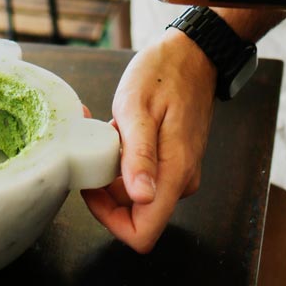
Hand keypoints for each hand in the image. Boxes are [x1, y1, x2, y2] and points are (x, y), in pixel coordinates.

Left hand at [81, 30, 216, 251]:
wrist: (193, 52)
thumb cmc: (164, 72)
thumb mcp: (138, 108)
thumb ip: (139, 155)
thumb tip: (141, 198)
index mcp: (175, 172)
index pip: (143, 232)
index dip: (109, 219)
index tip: (92, 187)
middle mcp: (182, 179)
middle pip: (135, 214)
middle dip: (106, 188)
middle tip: (93, 146)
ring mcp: (181, 170)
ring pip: (136, 193)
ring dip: (113, 169)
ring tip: (104, 130)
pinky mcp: (176, 160)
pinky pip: (145, 174)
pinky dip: (124, 157)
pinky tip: (117, 129)